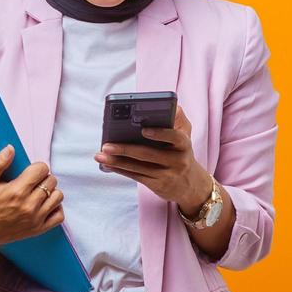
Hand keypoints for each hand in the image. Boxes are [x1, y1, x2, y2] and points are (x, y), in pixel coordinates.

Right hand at [0, 145, 64, 248]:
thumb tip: (11, 148)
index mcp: (16, 191)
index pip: (42, 169)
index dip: (37, 167)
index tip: (29, 172)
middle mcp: (29, 205)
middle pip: (51, 181)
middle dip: (43, 178)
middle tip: (32, 182)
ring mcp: (35, 219)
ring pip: (58, 196)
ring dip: (50, 191)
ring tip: (39, 192)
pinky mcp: (39, 229)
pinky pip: (59, 216)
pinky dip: (55, 208)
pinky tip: (45, 205)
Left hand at [94, 104, 210, 214]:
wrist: (190, 184)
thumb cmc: (181, 152)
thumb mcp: (185, 134)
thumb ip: (177, 118)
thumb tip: (169, 105)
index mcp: (184, 144)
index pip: (174, 137)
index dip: (160, 134)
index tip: (144, 130)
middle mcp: (178, 161)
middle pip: (148, 154)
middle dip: (125, 149)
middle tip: (107, 144)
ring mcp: (167, 175)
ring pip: (138, 167)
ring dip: (117, 161)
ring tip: (100, 154)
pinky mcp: (157, 185)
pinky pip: (136, 176)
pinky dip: (120, 170)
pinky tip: (108, 164)